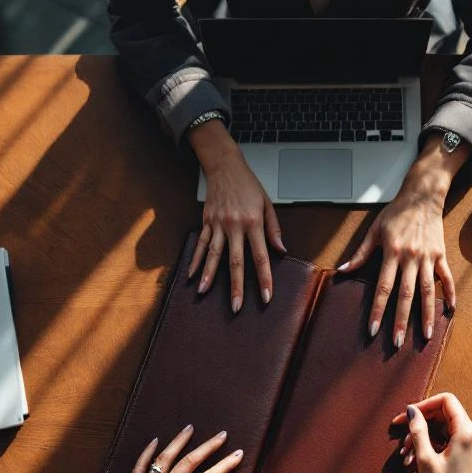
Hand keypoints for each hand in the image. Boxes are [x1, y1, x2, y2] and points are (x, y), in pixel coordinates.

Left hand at [91, 425, 241, 472]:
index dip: (225, 465)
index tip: (237, 454)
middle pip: (189, 463)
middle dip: (207, 447)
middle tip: (221, 435)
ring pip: (165, 459)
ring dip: (179, 442)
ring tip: (190, 428)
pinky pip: (140, 466)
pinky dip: (148, 452)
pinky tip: (155, 440)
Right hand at [187, 120, 285, 313]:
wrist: (225, 166)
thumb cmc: (248, 185)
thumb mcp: (267, 204)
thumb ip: (274, 229)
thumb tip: (281, 251)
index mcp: (253, 222)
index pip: (260, 256)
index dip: (264, 278)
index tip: (266, 296)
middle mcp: (234, 225)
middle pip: (235, 261)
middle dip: (236, 286)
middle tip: (236, 306)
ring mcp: (218, 224)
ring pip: (213, 255)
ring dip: (208, 276)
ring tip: (203, 293)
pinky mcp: (206, 222)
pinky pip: (201, 244)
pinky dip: (195, 260)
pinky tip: (191, 275)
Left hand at [338, 136, 467, 348]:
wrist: (423, 194)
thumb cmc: (396, 212)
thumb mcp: (374, 229)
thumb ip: (360, 253)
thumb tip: (342, 270)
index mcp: (392, 253)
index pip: (383, 288)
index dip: (377, 310)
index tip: (373, 329)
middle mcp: (411, 258)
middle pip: (406, 295)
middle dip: (401, 321)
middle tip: (398, 343)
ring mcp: (428, 258)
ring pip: (428, 291)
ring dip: (427, 315)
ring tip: (426, 336)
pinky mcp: (440, 255)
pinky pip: (446, 278)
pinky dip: (450, 294)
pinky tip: (450, 311)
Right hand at [392, 393, 471, 472]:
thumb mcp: (425, 458)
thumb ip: (418, 430)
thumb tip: (412, 410)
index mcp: (467, 433)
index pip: (447, 401)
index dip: (425, 404)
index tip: (408, 415)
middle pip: (446, 415)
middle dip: (422, 424)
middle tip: (402, 436)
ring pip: (447, 430)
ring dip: (426, 437)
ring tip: (407, 454)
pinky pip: (453, 442)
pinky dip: (436, 445)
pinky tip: (419, 458)